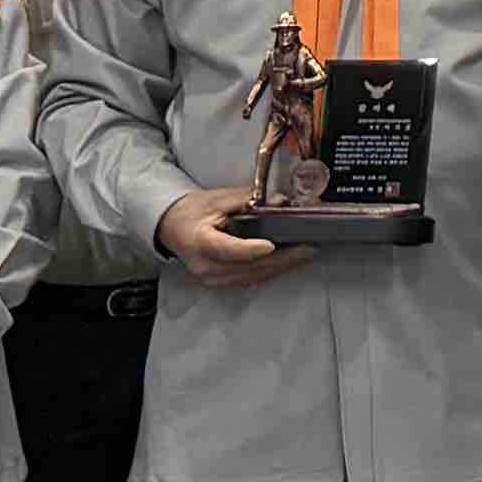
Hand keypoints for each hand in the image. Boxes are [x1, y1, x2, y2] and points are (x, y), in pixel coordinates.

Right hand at [158, 186, 295, 285]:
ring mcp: (213, 279)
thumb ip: (248, 200)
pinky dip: (271, 271)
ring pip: (253, 276)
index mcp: (200, 242)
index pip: (227, 249)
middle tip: (308, 249)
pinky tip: (289, 262)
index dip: (250, 250)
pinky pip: (250, 279)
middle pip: (247, 267)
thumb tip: (280, 201)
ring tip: (305, 254)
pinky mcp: (221, 283)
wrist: (173, 228)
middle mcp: (206, 266)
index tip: (271, 245)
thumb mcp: (217, 199)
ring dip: (281, 267)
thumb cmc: (192, 212)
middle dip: (281, 259)